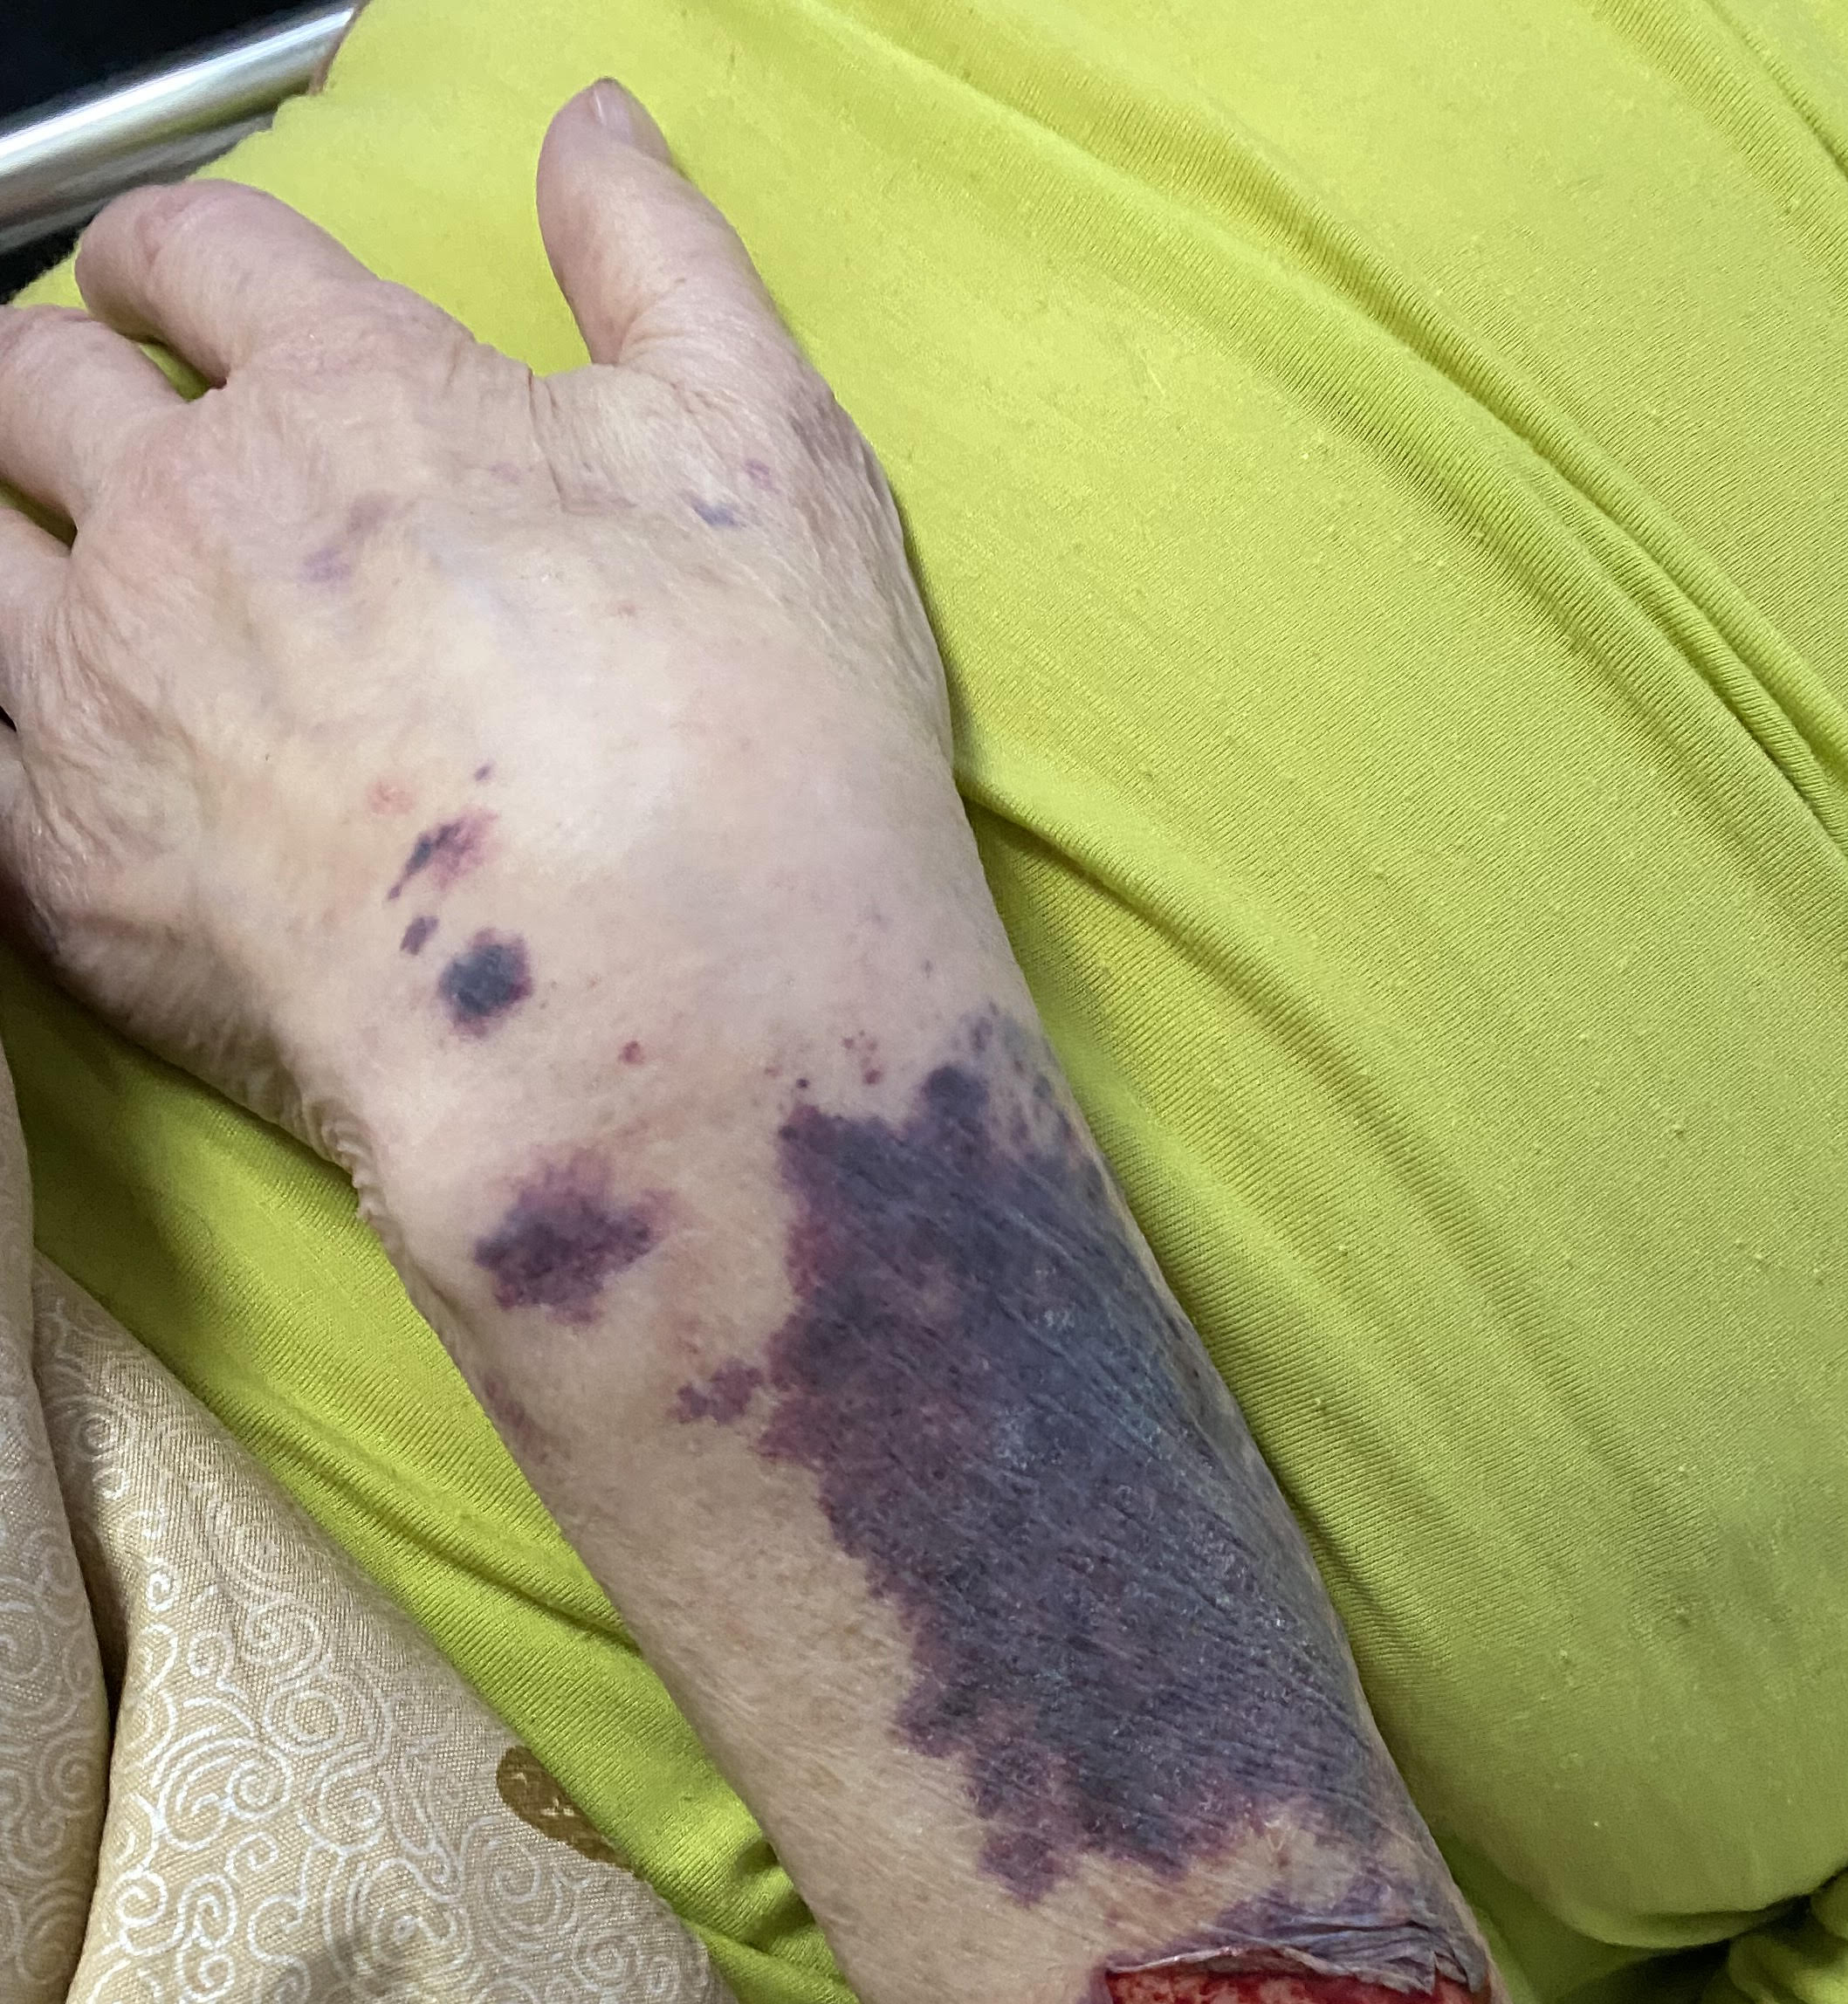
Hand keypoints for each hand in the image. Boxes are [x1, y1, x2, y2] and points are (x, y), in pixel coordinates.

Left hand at [0, 85, 995, 1260]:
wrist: (681, 1031)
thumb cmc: (752, 760)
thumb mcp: (773, 459)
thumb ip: (665, 267)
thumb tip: (594, 131)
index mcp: (354, 391)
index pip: (201, 254)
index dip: (174, 258)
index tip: (171, 287)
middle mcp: (195, 513)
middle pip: (38, 380)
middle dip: (55, 376)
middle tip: (85, 418)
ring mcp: (111, 690)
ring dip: (0, 535)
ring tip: (50, 578)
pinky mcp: (70, 869)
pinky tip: (44, 752)